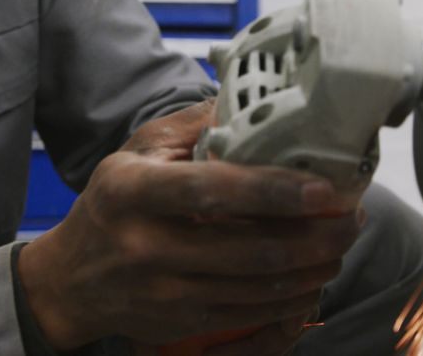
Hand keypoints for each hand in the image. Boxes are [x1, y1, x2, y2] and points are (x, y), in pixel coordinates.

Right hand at [18, 101, 361, 351]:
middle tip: (351, 216)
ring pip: (258, 286)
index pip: (210, 190)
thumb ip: (194, 125)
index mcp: (132, 191)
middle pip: (249, 248)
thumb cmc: (114, 202)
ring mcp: (163, 291)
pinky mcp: (180, 321)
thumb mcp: (138, 151)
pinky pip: (251, 312)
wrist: (71, 279)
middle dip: (314, 236)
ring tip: (342, 242)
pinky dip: (292, 295)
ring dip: (313, 266)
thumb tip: (254, 100)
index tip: (322, 187)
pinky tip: (316, 274)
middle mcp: (146, 244)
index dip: (271, 191)